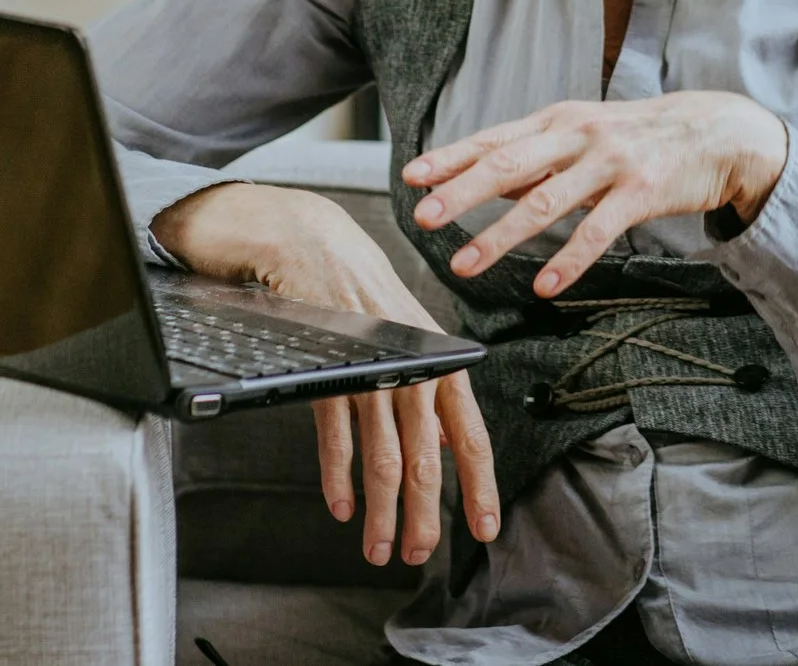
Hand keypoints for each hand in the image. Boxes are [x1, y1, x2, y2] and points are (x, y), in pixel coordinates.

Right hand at [153, 182, 499, 566]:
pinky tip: (342, 506)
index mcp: (442, 363)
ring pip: (384, 457)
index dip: (479, 487)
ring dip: (381, 511)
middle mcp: (414, 369)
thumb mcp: (409, 340)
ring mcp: (374, 369)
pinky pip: (338, 435)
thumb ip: (426, 394)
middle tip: (416, 555)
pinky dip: (339, 476)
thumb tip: (440, 448)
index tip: (484, 529)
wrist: (314, 242)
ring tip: (377, 547)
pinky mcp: (332, 369)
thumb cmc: (363, 295)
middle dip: (422, 517)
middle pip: (425, 460)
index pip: (471, 436)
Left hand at [401, 92, 788, 295]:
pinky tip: (542, 286)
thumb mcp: (581, 134)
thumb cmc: (638, 136)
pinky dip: (567, 260)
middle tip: (423, 217)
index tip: (411, 176)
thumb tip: (482, 178)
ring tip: (464, 264)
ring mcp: (608, 163)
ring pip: (544, 202)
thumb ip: (535, 157)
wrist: (715, 131)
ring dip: (500, 236)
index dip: (450, 158)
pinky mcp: (640, 193)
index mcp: (556, 121)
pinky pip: (597, 231)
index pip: (493, 140)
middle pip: (508, 165)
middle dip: (461, 193)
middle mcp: (576, 136)